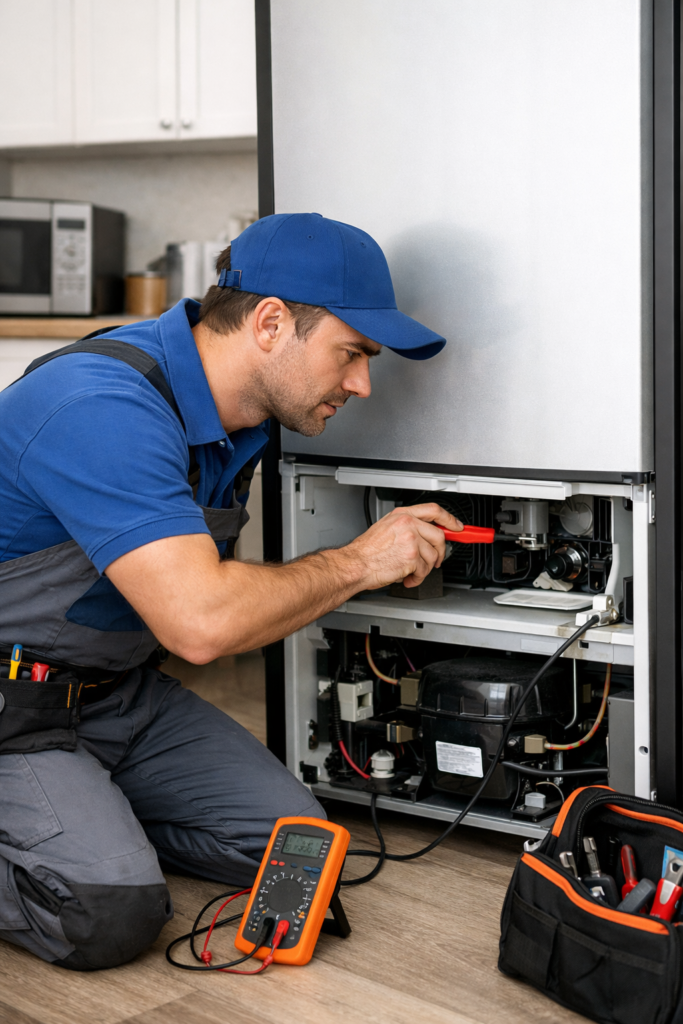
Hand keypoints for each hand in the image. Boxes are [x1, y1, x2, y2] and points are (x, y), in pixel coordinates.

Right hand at [343, 503, 462, 589]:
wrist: (356, 565)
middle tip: (435, 561)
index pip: (434, 510)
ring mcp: (411, 539)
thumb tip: (427, 535)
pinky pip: (424, 570)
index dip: (449, 519)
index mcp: (402, 515)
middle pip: (439, 536)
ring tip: (411, 572)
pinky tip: (407, 577)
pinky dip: (418, 578)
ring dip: (425, 569)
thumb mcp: (386, 528)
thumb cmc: (367, 551)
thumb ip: (407, 527)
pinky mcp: (412, 557)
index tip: (457, 527)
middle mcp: (408, 524)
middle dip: (440, 553)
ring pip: (433, 556)